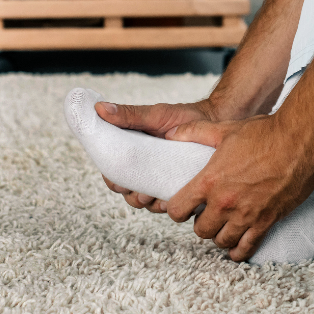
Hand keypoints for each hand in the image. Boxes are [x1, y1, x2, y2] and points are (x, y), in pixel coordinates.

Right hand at [94, 98, 218, 212]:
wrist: (214, 120)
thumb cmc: (181, 116)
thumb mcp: (154, 115)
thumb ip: (128, 115)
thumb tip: (99, 108)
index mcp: (132, 154)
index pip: (113, 174)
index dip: (113, 179)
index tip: (118, 179)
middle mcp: (144, 171)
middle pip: (128, 193)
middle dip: (132, 195)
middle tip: (141, 189)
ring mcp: (161, 181)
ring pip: (147, 203)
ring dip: (148, 202)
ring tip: (154, 195)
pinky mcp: (178, 189)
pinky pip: (168, 205)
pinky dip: (166, 205)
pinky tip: (170, 200)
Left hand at [163, 114, 313, 261]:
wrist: (299, 142)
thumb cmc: (263, 133)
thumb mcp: (223, 129)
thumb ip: (193, 131)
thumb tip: (170, 134)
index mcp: (209, 181)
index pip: (177, 210)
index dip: (177, 209)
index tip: (183, 206)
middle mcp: (224, 203)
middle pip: (200, 230)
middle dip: (201, 223)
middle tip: (208, 214)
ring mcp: (246, 215)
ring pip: (222, 241)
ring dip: (220, 236)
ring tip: (223, 226)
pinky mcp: (266, 222)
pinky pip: (247, 248)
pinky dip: (239, 251)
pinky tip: (236, 248)